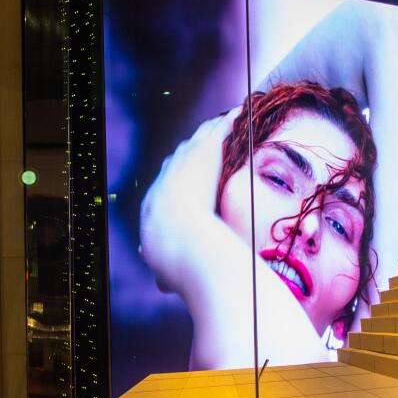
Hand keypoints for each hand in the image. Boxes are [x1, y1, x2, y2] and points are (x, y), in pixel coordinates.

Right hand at [140, 111, 234, 291]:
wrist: (184, 247)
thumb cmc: (179, 267)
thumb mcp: (166, 273)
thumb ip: (166, 274)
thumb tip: (162, 285)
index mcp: (154, 208)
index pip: (168, 186)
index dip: (180, 178)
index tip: (191, 176)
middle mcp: (164, 181)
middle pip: (180, 158)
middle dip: (194, 150)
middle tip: (209, 142)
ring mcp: (182, 165)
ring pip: (199, 141)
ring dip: (214, 131)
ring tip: (228, 121)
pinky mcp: (203, 153)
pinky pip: (218, 131)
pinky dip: (231, 121)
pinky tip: (243, 111)